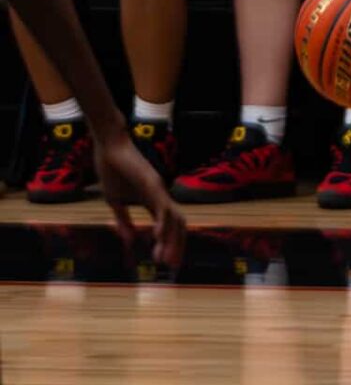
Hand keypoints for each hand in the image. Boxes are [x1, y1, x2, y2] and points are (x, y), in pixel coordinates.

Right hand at [95, 132, 186, 266]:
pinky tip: (157, 237)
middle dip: (176, 246)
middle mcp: (161, 196)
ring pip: (174, 218)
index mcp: (153, 201)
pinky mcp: (152, 184)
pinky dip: (162, 223)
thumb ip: (123, 220)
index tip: (164, 262)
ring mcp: (159, 190)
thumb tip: (129, 241)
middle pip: (178, 225)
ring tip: (163, 259)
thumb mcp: (115, 201)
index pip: (168, 225)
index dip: (170, 243)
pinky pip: (162, 206)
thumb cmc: (112, 170)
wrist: (109, 146)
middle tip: (171, 266)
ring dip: (170, 240)